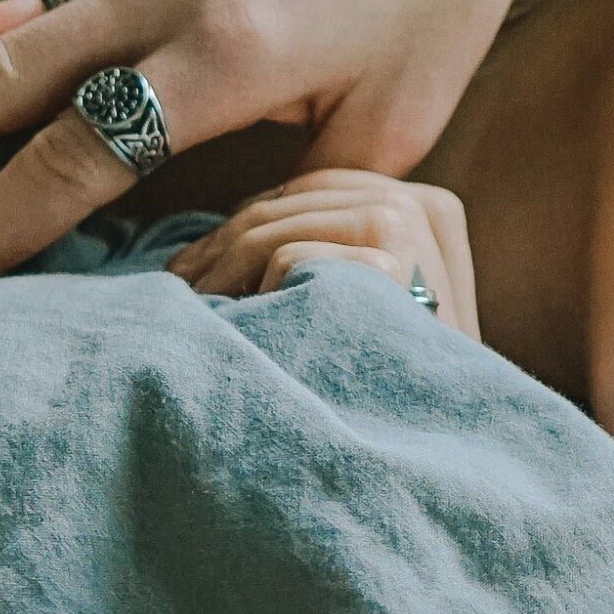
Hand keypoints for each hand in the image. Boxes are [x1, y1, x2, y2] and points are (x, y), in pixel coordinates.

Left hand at [167, 170, 478, 338]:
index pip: (319, 185)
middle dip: (230, 238)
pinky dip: (254, 294)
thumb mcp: (384, 289)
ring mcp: (404, 230)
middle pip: (292, 199)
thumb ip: (348, 241)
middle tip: (185, 277)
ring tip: (196, 302)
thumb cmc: (394, 369)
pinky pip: (285, 258)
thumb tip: (253, 215)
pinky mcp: (384, 267)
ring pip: (275, 228)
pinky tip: (242, 324)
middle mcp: (420, 205)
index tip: (214, 253)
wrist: (428, 428)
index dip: (259, 214)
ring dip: (223, 266)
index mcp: (428, 205)